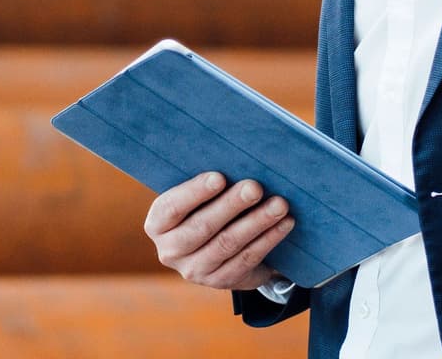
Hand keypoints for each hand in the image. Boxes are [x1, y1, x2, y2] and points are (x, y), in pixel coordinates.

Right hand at [144, 171, 295, 291]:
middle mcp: (170, 251)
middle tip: (255, 187)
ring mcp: (194, 270)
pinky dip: (268, 239)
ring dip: (257, 222)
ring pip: (228, 244)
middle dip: (232, 205)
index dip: (195, 192)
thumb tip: (236, 161)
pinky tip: (283, 224)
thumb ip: (206, 185)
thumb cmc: (203, 207)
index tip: (219, 177)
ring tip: (279, 204)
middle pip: (202, 227)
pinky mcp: (220, 281)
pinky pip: (246, 259)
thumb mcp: (194, 198)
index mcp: (157, 224)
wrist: (210, 249)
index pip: (172, 208)